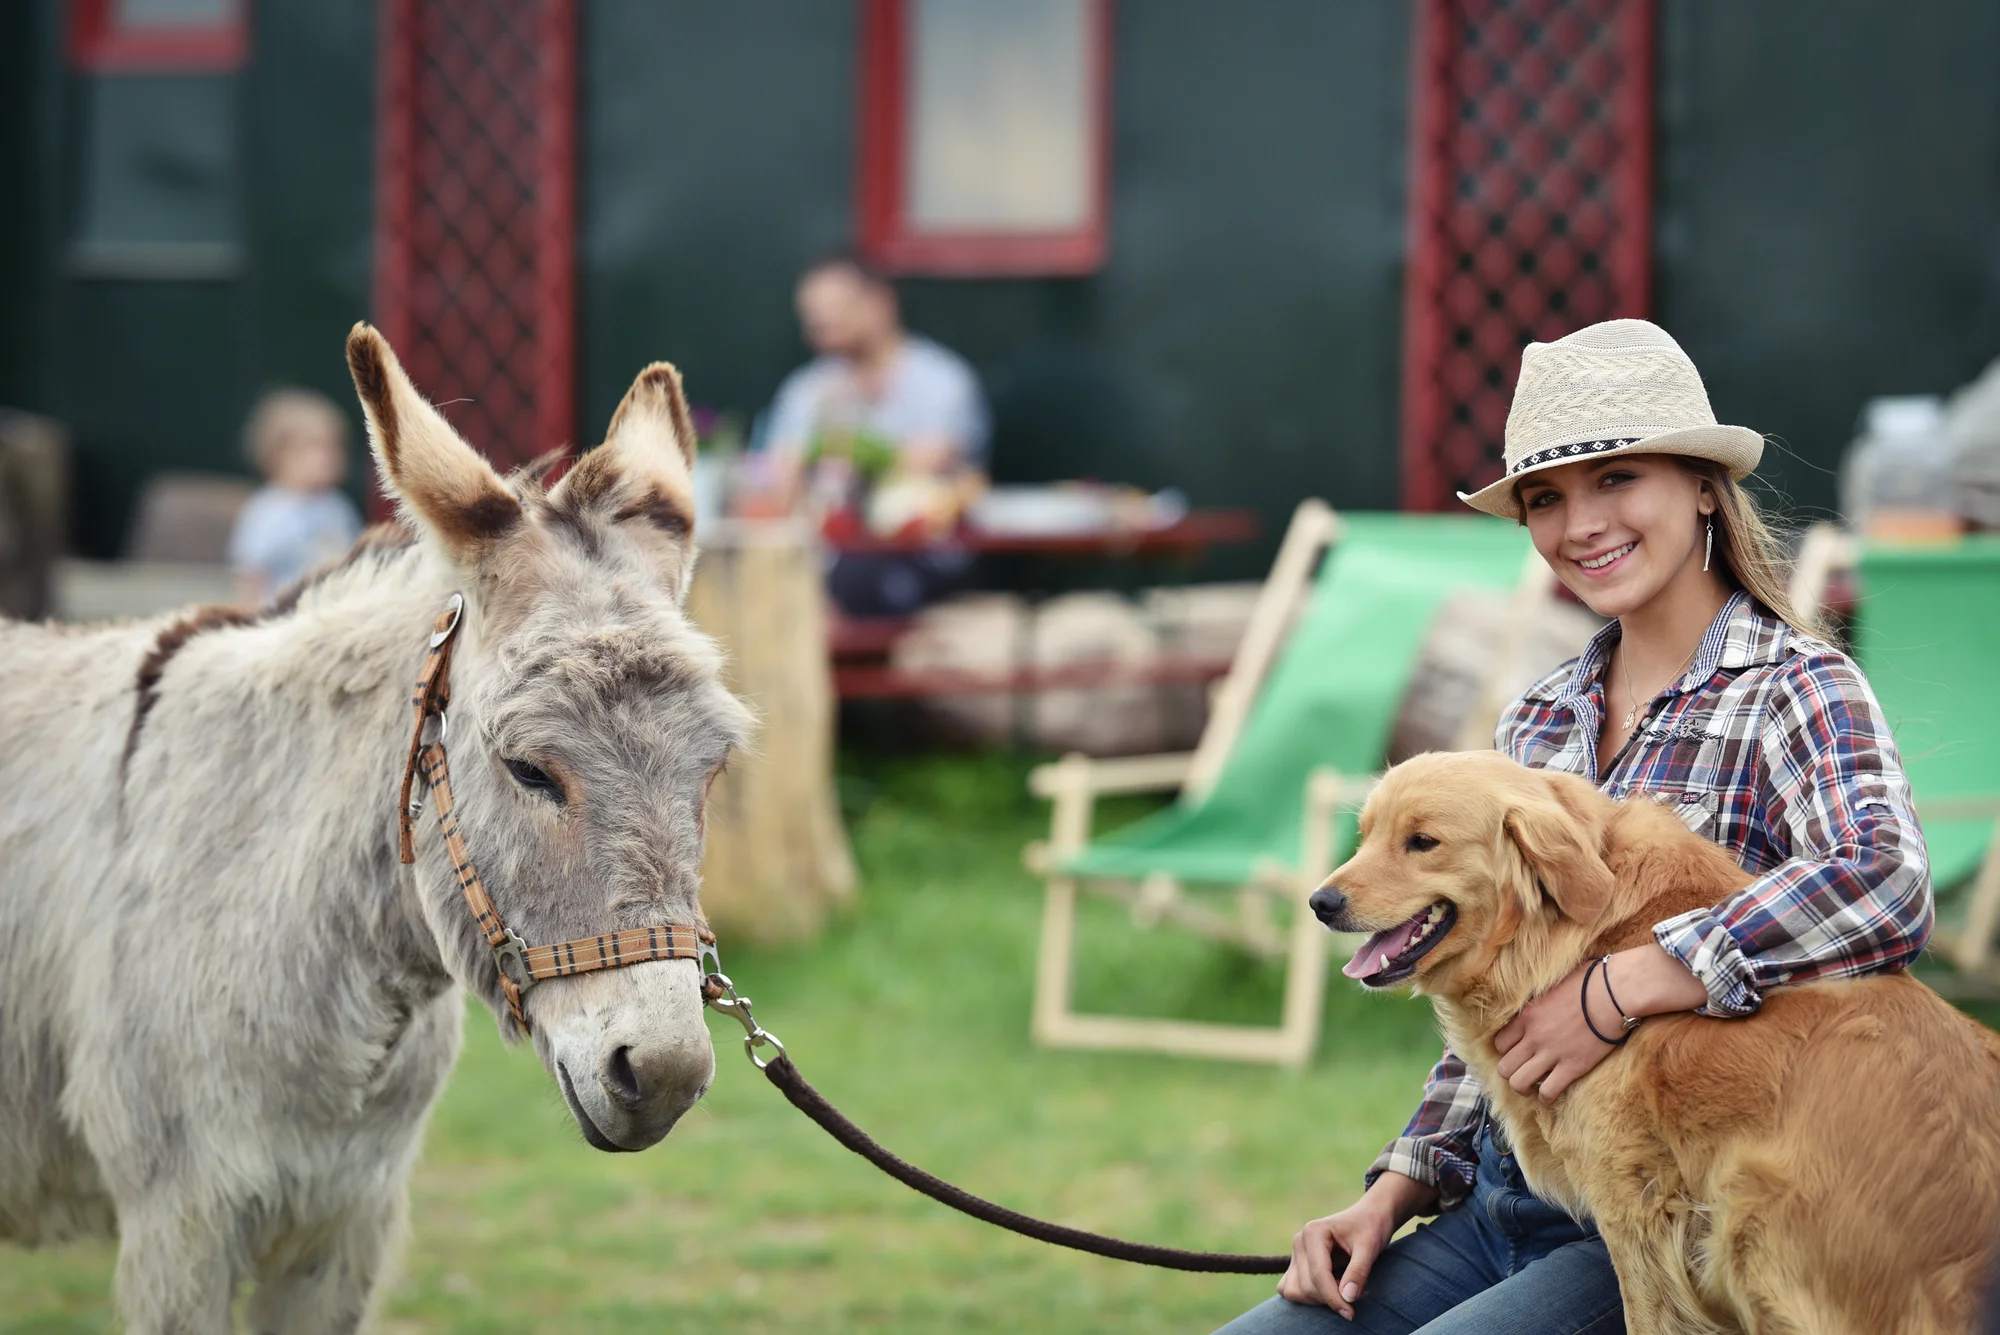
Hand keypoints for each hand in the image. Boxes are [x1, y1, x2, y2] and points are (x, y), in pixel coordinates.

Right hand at [1277, 1173, 1431, 1318]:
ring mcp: (1296, 1253)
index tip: (1351, 1313)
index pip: (1318, 1275)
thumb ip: (1358, 1271)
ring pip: (1295, 1290)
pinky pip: (1290, 1289)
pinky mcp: (1297, 1264)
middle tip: (1359, 1296)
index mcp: (1313, 1232)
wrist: (1369, 1217)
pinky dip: (1308, 1298)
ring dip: (1319, 1300)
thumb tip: (1348, 1298)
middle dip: (1331, 1298)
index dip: (1334, 1298)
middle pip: (1307, 1286)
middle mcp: (1299, 1241)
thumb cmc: (1371, 1228)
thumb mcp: (1370, 1247)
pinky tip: (1331, 1293)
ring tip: (1345, 1293)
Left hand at [1493, 959, 1618, 1102]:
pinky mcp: (1572, 1067)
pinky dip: (1547, 1098)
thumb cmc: (1588, 982)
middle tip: (1524, 1071)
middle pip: (1504, 1067)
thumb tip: (1541, 1000)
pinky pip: (1548, 1092)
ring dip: (1523, 1088)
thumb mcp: (1553, 985)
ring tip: (1534, 1086)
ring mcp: (1551, 1053)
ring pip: (1519, 1083)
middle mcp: (1533, 1037)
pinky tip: (1551, 1094)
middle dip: (1512, 1072)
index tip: (1519, 1052)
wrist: (1614, 993)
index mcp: (1526, 1016)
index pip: (1499, 1043)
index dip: (1507, 1051)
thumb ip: (1540, 1000)